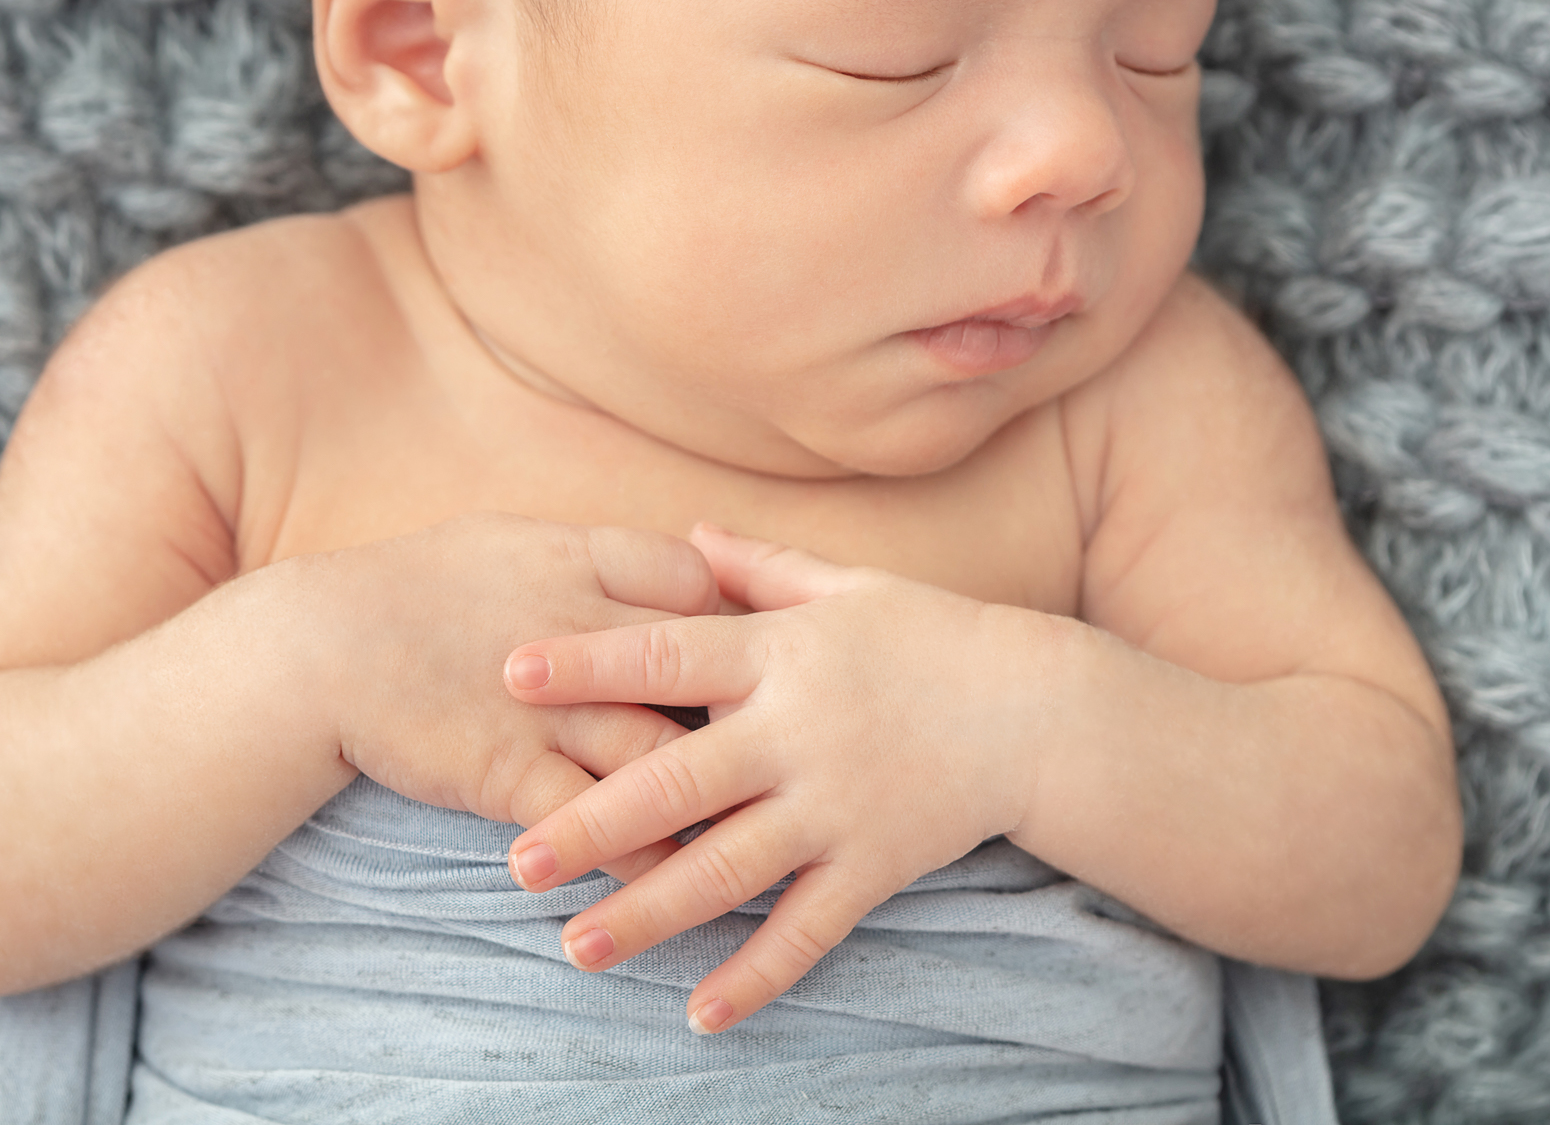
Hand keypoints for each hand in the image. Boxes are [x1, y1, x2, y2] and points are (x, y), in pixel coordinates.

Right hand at [284, 512, 719, 881]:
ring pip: (667, 755)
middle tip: (794, 746)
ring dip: (718, 797)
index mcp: (578, 560)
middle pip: (703, 670)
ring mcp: (550, 707)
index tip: (752, 652)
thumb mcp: (510, 542)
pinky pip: (600, 824)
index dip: (731, 618)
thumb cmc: (417, 589)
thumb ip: (593, 559)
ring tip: (761, 832)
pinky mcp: (513, 773)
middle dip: (752, 711)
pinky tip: (674, 880)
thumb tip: (675, 564)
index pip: (695, 582)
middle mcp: (579, 631)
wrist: (320, 648)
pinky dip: (642, 857)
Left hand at [500, 525, 1047, 1031]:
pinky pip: (807, 929)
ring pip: (726, 871)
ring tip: (577, 950)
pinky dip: (757, 974)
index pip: (667, 653)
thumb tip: (689, 535)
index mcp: (782, 654)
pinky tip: (700, 1012)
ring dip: (648, 915)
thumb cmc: (935, 637)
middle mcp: (798, 733)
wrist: (1040, 710)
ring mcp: (835, 806)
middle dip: (592, 825)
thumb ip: (762, 568)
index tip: (510, 675)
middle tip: (519, 861)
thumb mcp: (850, 586)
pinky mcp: (874, 864)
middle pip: (677, 783)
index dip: (588, 664)